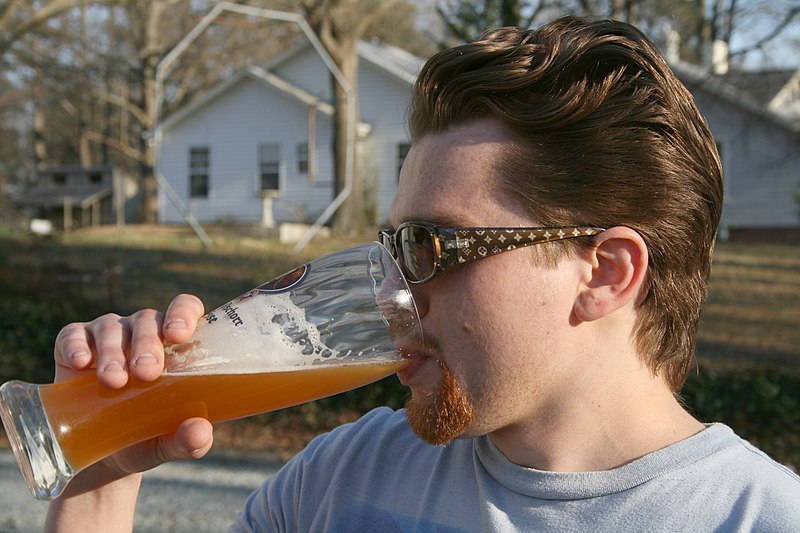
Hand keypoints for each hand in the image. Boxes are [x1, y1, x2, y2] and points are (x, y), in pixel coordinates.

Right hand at [51, 293, 214, 493]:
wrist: (100, 460)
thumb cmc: (147, 439)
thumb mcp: (171, 445)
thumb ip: (191, 440)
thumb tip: (201, 431)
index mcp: (175, 346)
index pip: (184, 309)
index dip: (183, 314)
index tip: (178, 335)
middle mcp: (143, 333)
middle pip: (148, 320)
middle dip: (147, 344)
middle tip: (146, 373)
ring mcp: (107, 336)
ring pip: (112, 327)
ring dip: (113, 352)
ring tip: (114, 381)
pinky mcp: (73, 347)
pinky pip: (73, 335)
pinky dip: (76, 345)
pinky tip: (81, 364)